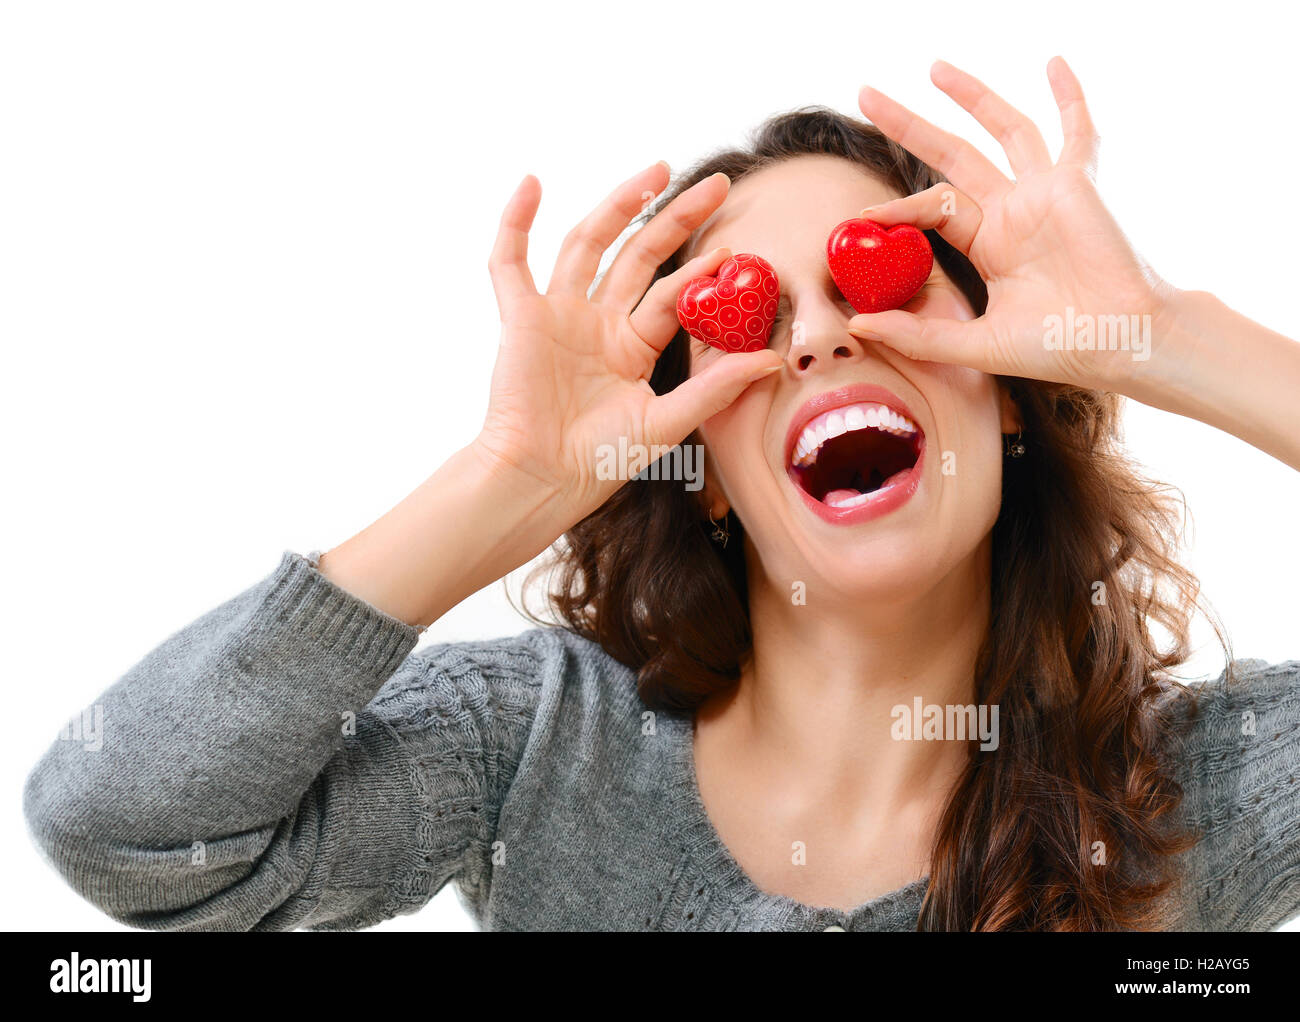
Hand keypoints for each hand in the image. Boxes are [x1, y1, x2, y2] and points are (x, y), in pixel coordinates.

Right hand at [477, 164, 781, 514]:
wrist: (541, 480)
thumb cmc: (598, 462)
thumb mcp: (665, 423)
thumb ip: (714, 389)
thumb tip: (773, 360)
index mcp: (631, 346)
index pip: (671, 295)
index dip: (701, 271)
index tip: (735, 248)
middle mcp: (597, 323)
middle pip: (638, 254)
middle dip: (675, 217)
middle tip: (718, 182)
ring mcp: (558, 315)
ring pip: (588, 245)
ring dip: (617, 204)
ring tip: (654, 170)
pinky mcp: (520, 319)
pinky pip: (510, 262)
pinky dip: (516, 223)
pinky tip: (532, 183)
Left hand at [848, 57, 1177, 392]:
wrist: (1122, 342)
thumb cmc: (1060, 347)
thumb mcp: (976, 345)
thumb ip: (918, 337)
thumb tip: (857, 327)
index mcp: (988, 245)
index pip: (932, 208)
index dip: (897, 209)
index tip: (862, 216)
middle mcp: (1011, 212)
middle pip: (951, 155)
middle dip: (909, 125)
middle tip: (867, 94)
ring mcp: (1043, 193)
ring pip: (1003, 129)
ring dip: (971, 96)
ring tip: (933, 68)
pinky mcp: (1077, 184)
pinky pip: (1077, 131)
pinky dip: (1069, 96)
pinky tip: (1054, 63)